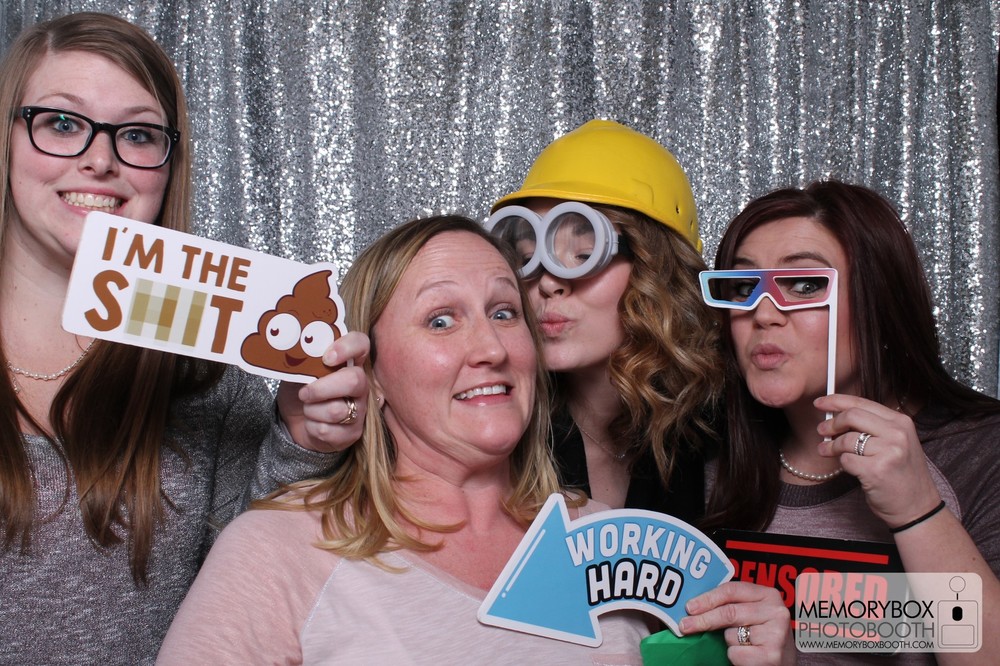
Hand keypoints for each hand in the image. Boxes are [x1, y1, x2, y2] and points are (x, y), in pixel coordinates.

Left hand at [276, 331, 369, 452]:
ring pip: (336, 410)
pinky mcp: (354, 433)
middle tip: (304, 393)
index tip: (326, 358)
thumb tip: (298, 352)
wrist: (296, 421)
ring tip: (308, 409)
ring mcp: (361, 409)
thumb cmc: (301, 389)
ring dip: (311, 411)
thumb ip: (304, 359)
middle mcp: (362, 384)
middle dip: (322, 388)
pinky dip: (311, 427)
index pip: (361, 344)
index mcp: (350, 362)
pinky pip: (328, 430)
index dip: (347, 347)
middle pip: (354, 380)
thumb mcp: (298, 370)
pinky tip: (312, 424)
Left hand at [679, 581, 793, 665]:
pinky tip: (748, 656)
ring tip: (743, 644)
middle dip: (703, 619)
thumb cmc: (763, 636)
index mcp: (769, 594)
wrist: (784, 663)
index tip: (689, 606)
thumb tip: (694, 606)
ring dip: (728, 642)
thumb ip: (733, 604)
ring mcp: (775, 634)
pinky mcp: (771, 655)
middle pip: (728, 612)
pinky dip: (735, 657)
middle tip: (685, 625)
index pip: (731, 590)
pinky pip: (736, 653)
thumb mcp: (753, 614)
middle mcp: (776, 612)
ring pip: (731, 635)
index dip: (707, 598)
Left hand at [814, 394, 941, 528]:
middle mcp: (897, 433)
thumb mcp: (895, 443)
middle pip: (852, 416)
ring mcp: (889, 451)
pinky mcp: (876, 470)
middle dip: (831, 423)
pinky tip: (846, 467)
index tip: (820, 403)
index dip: (836, 401)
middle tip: (821, 430)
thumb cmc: (901, 474)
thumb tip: (836, 414)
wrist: (917, 507)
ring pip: (846, 439)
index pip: (862, 403)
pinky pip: (846, 459)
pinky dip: (842, 463)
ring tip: (825, 450)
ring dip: (831, 446)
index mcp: (901, 421)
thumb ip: (872, 426)